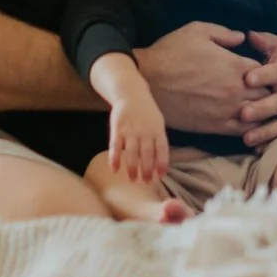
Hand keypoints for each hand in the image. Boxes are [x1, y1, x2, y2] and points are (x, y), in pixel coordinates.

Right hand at [89, 54, 168, 183]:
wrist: (131, 94)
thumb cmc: (147, 113)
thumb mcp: (158, 123)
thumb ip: (159, 141)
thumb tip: (161, 165)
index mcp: (157, 130)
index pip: (162, 149)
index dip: (162, 162)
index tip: (160, 176)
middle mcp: (145, 131)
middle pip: (147, 153)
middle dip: (147, 169)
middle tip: (146, 182)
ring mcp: (130, 130)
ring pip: (132, 152)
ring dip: (132, 167)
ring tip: (133, 180)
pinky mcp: (117, 129)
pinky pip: (115, 146)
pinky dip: (115, 158)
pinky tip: (115, 169)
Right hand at [132, 23, 276, 143]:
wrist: (146, 82)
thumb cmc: (170, 53)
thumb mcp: (198, 31)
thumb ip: (224, 33)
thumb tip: (243, 37)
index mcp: (235, 65)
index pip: (267, 71)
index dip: (267, 70)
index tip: (261, 70)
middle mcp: (235, 90)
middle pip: (267, 94)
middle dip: (268, 91)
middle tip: (263, 89)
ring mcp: (226, 110)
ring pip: (259, 115)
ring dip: (261, 111)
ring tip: (258, 107)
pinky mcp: (214, 127)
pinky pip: (243, 131)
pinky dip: (250, 128)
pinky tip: (248, 123)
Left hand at [238, 31, 276, 148]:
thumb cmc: (269, 71)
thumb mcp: (271, 53)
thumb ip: (265, 42)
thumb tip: (251, 34)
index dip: (265, 74)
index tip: (247, 78)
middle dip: (263, 108)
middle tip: (244, 113)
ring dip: (264, 131)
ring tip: (247, 137)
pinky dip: (268, 145)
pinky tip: (255, 149)